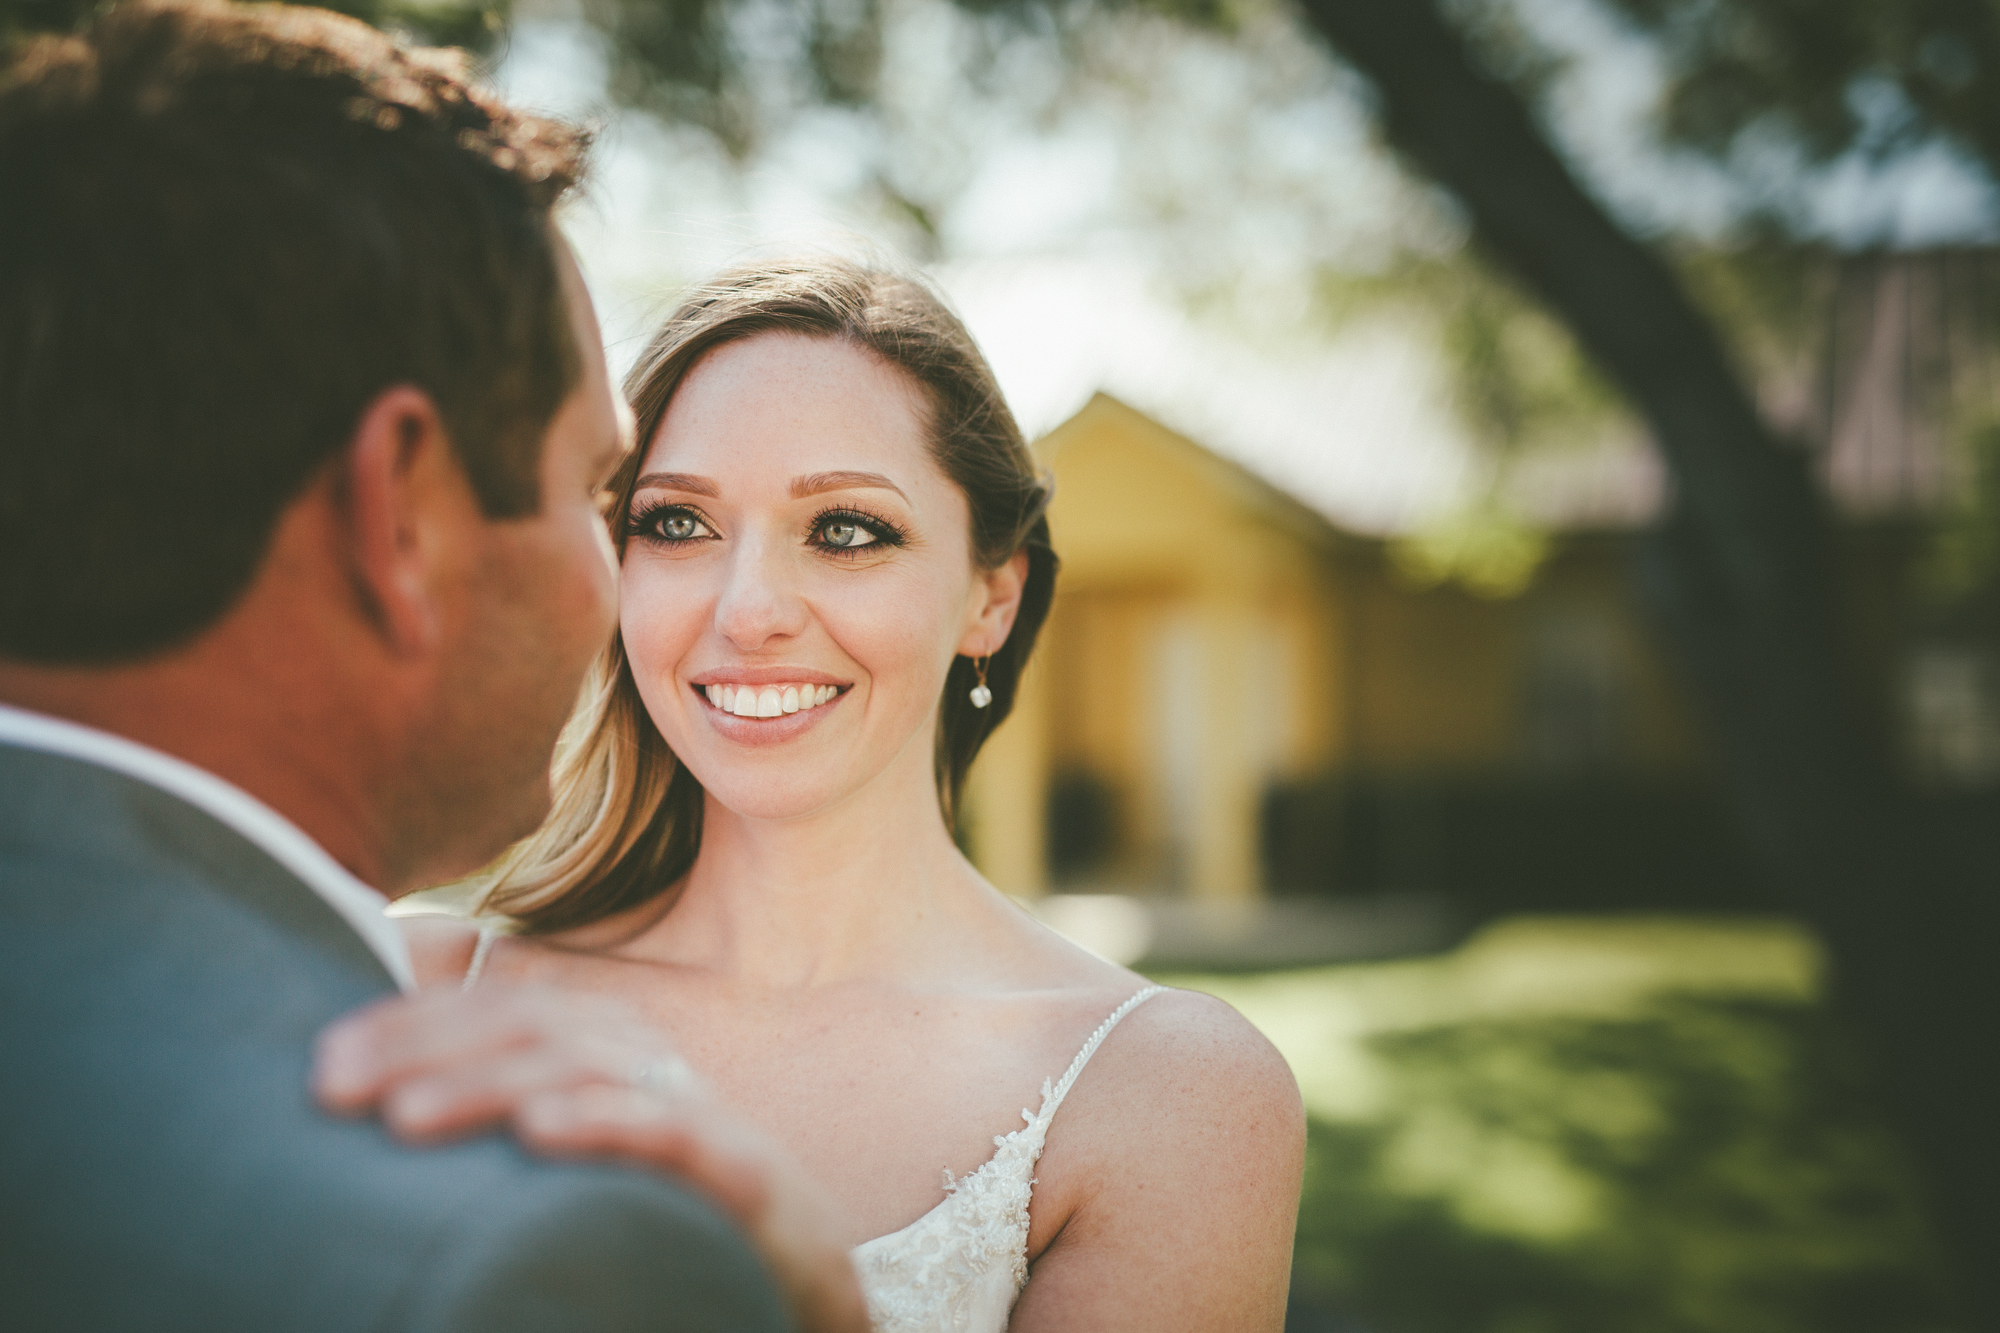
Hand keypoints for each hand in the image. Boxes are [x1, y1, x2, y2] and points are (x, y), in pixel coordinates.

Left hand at [313, 984, 869, 1332]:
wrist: (794, 1263)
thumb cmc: (663, 1203)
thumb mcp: (571, 1140)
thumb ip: (500, 1087)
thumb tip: (401, 1038)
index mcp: (597, 1047)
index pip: (494, 1010)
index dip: (406, 1023)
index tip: (322, 1065)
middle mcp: (641, 1059)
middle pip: (526, 1026)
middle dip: (423, 1048)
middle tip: (334, 1085)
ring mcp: (689, 1106)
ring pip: (583, 1069)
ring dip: (488, 1085)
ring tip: (405, 1116)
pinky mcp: (738, 1163)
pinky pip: (669, 1127)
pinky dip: (603, 1120)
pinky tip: (539, 1132)